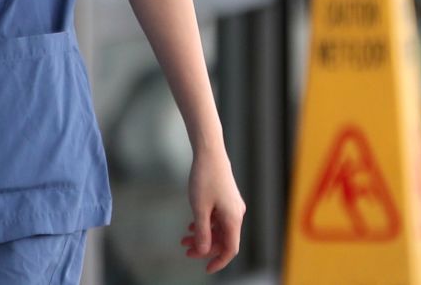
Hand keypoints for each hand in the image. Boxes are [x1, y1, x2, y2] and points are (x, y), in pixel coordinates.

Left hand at [179, 147, 245, 273]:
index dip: (219, 261)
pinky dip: (206, 224)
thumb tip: (204, 251)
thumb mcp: (200, 209)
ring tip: (184, 238)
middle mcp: (236, 213)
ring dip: (203, 235)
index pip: (230, 249)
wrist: (210, 152)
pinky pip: (218, 218)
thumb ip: (202, 233)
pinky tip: (192, 225)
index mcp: (233, 218)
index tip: (206, 269)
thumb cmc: (204, 179)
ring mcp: (232, 205)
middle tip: (185, 249)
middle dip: (205, 247)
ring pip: (219, 229)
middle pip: (223, 239)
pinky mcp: (226, 198)